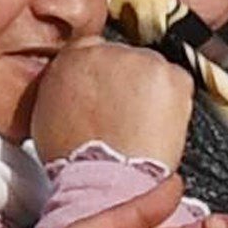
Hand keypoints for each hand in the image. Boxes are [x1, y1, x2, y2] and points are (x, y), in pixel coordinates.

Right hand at [32, 38, 194, 170]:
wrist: (106, 179)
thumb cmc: (77, 160)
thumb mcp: (49, 115)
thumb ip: (65, 88)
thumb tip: (78, 87)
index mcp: (72, 57)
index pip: (93, 48)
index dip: (105, 75)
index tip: (111, 92)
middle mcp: (106, 52)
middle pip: (126, 58)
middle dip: (129, 84)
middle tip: (127, 116)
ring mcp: (141, 61)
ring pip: (153, 68)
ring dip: (152, 92)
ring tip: (142, 126)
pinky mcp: (171, 76)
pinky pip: (178, 81)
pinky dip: (175, 101)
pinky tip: (159, 125)